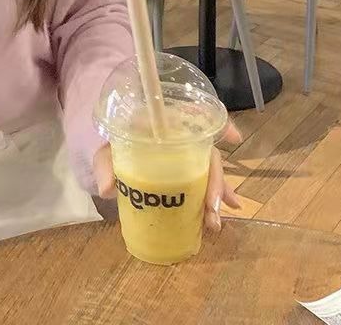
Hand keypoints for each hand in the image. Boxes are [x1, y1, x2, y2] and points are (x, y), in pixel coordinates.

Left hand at [93, 121, 241, 232]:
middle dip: (214, 181)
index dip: (218, 125)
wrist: (111, 161)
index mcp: (164, 125)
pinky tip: (226, 213)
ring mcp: (185, 158)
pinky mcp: (185, 176)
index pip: (195, 119)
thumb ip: (105, 165)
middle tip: (212, 207)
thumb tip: (107, 188)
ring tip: (214, 222)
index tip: (235, 139)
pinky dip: (216, 198)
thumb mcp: (106, 153)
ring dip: (216, 196)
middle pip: (206, 155)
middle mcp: (181, 139)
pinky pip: (205, 184)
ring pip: (209, 172)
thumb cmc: (112, 149)